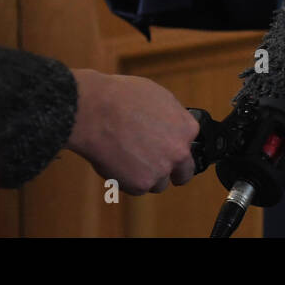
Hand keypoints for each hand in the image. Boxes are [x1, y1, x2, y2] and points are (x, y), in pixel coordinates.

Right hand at [66, 69, 199, 194]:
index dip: (175, 147)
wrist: (95, 110)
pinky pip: (136, 188)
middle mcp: (179, 152)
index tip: (167, 149)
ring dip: (146, 175)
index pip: (189, 146)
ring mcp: (160, 170)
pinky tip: (116, 161)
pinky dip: (127, 179)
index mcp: (186, 129)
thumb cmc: (122, 97)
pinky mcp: (140, 184)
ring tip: (126, 157)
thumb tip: (170, 126)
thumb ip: (171, 117)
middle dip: (172, 172)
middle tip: (156, 166)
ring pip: (158, 183)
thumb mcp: (158, 97)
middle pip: (183, 172)